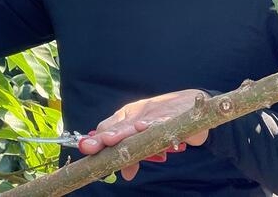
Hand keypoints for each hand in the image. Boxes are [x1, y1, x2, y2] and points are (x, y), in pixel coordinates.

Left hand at [78, 90, 209, 180]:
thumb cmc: (163, 119)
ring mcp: (155, 115)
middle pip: (120, 127)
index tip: (85, 147)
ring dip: (124, 131)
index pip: (109, 128)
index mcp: (128, 117)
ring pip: (138, 125)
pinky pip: (164, 122)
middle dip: (106, 137)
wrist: (192, 102)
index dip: (98, 139)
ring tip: (111, 139)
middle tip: (93, 145)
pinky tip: (146, 128)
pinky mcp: (175, 118)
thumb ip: (133, 154)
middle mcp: (138, 115)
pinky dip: (155, 126)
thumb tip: (126, 175)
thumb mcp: (145, 138)